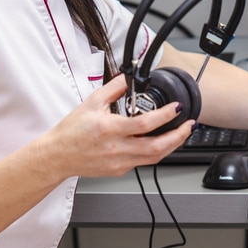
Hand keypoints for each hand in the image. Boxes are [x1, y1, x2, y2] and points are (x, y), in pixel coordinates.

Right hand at [33, 75, 194, 178]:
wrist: (58, 155)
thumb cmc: (71, 131)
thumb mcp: (91, 102)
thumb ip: (113, 88)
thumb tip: (129, 77)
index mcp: (110, 129)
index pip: (145, 124)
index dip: (165, 116)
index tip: (176, 108)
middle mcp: (117, 149)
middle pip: (157, 147)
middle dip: (179, 136)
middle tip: (189, 125)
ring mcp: (120, 162)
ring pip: (154, 158)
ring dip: (172, 145)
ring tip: (181, 133)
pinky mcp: (120, 170)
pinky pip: (143, 161)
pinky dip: (155, 151)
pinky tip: (158, 142)